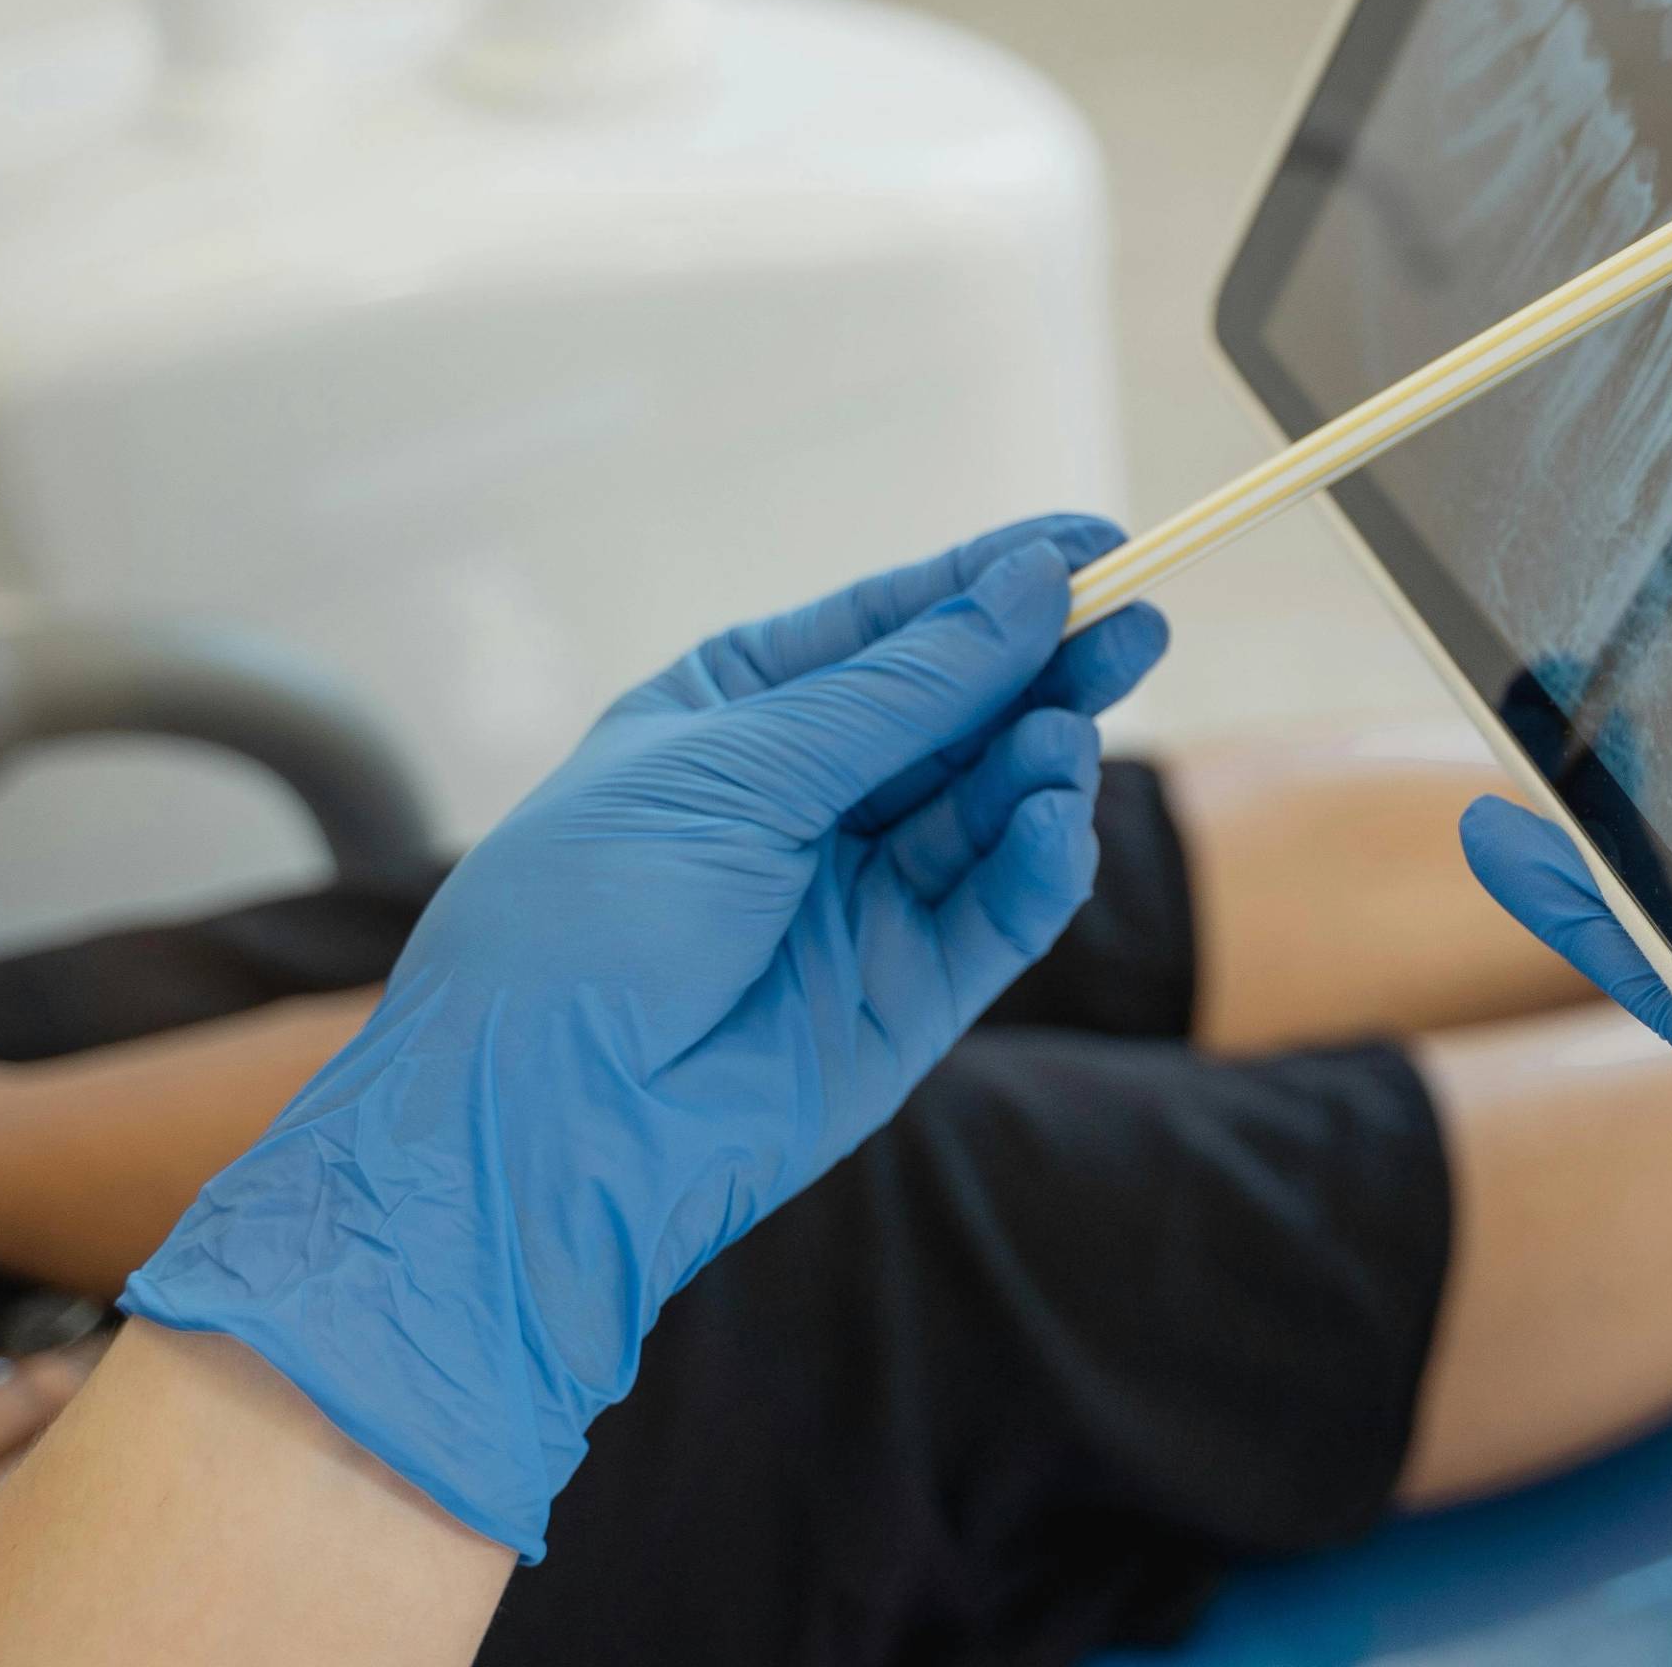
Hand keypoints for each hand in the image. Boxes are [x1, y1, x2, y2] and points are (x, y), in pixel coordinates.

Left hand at [123, 518, 1166, 1557]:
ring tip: (1067, 742)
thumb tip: (1030, 586)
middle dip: (1048, 668)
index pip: (892, 627)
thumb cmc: (585, 921)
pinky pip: (1000, 912)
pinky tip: (1051, 824)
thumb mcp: (736, 767)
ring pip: (992, 807)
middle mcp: (808, 797)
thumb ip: (900, 689)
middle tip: (1138, 627)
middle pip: (961, 711)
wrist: (534, 1127)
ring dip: (1042, 765)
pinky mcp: (910, 993)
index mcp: (738, 715)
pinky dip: (1038, 865)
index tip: (1100, 543)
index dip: (994, 583)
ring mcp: (863, 897)